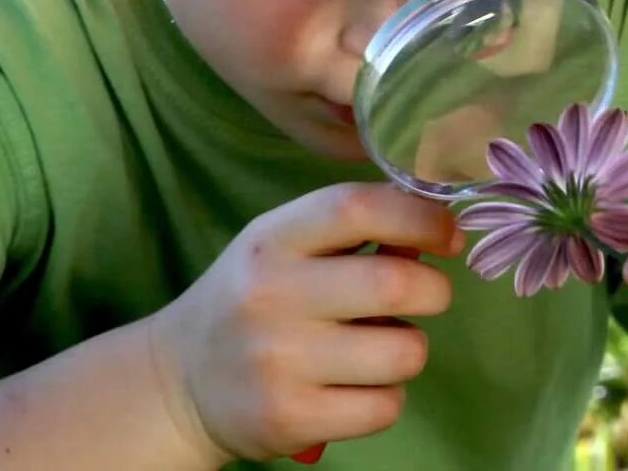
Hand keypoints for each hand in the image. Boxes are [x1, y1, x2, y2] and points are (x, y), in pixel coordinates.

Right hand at [146, 183, 463, 463]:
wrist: (179, 382)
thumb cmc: (252, 300)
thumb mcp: (285, 248)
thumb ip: (352, 231)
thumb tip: (436, 225)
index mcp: (272, 240)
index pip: (356, 208)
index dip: (419, 216)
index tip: (449, 234)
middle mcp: (270, 295)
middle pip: (394, 284)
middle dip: (433, 291)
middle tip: (427, 296)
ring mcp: (278, 362)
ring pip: (402, 353)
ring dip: (408, 349)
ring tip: (376, 348)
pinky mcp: (290, 418)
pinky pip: (384, 406)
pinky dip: (385, 397)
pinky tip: (355, 387)